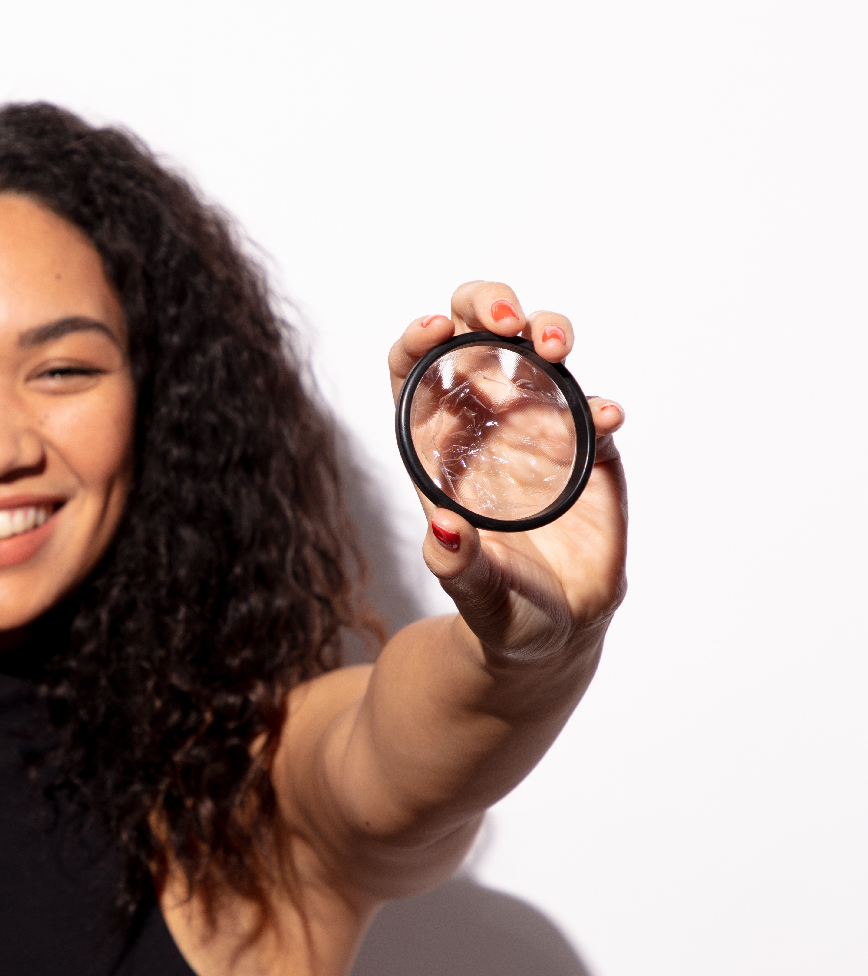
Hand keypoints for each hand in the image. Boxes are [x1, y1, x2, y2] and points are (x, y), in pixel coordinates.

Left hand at [387, 281, 626, 662]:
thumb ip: (456, 565)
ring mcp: (539, 428)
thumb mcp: (473, 592)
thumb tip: (446, 533)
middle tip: (504, 318)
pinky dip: (600, 406)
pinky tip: (604, 419)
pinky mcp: (590, 447)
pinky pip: (595, 409)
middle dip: (485, 306)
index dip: (418, 339)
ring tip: (554, 347)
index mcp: (437, 444)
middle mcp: (485, 423)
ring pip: (539, 351)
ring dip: (547, 330)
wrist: (554, 628)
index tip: (436, 329)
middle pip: (476, 336)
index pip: (414, 371)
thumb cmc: (499, 604)